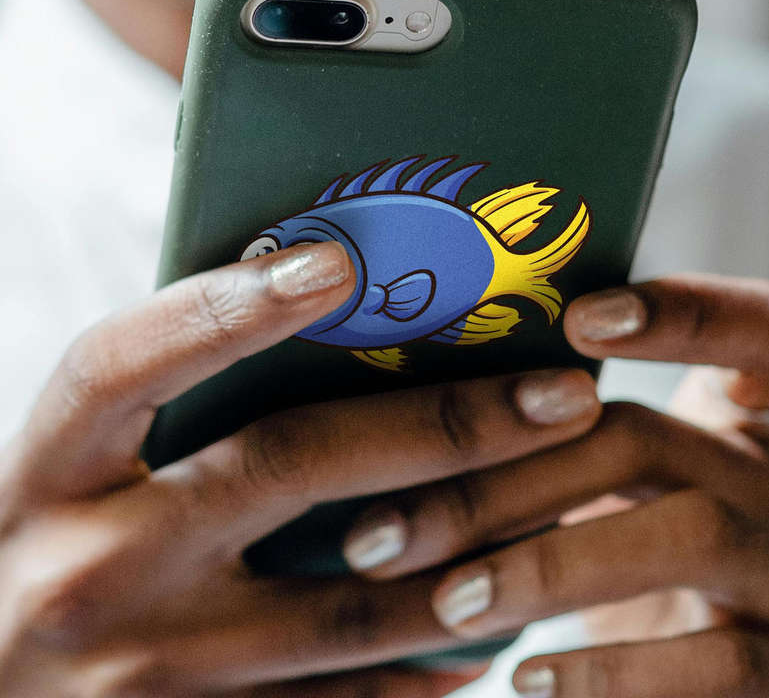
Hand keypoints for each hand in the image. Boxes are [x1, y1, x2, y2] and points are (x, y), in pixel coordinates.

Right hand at [0, 241, 602, 696]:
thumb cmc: (40, 559)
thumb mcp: (71, 475)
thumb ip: (171, 413)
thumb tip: (320, 329)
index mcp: (47, 472)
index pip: (129, 360)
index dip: (231, 305)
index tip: (342, 259)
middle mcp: (86, 569)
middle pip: (287, 467)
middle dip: (444, 425)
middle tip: (562, 393)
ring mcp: (141, 676)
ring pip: (345, 605)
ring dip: (471, 551)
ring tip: (569, 496)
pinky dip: (421, 664)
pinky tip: (489, 624)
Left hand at [341, 275, 768, 696]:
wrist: (739, 674)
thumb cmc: (647, 558)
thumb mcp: (628, 494)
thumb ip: (564, 447)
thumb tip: (412, 418)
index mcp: (737, 424)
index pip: (754, 329)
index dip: (686, 312)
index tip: (582, 317)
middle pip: (644, 438)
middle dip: (507, 478)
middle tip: (383, 530)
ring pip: (686, 534)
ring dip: (549, 565)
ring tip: (447, 601)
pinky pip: (715, 665)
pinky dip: (609, 672)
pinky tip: (526, 678)